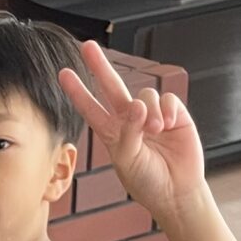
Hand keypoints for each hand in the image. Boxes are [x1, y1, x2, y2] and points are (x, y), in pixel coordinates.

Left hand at [60, 40, 206, 225]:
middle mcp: (130, 120)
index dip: (78, 92)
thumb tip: (138, 106)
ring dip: (150, 111)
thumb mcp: (128, 162)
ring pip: (145, 95)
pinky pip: (169, 98)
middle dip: (100, 66)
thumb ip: (128, 134)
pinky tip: (170, 124)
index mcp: (112, 133)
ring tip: (156, 130)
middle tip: (88, 46)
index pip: (91, 108)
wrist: (177, 193)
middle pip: (113, 87)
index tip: (63, 74)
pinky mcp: (176, 114)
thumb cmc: (148, 182)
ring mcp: (153, 115)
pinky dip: (168, 109)